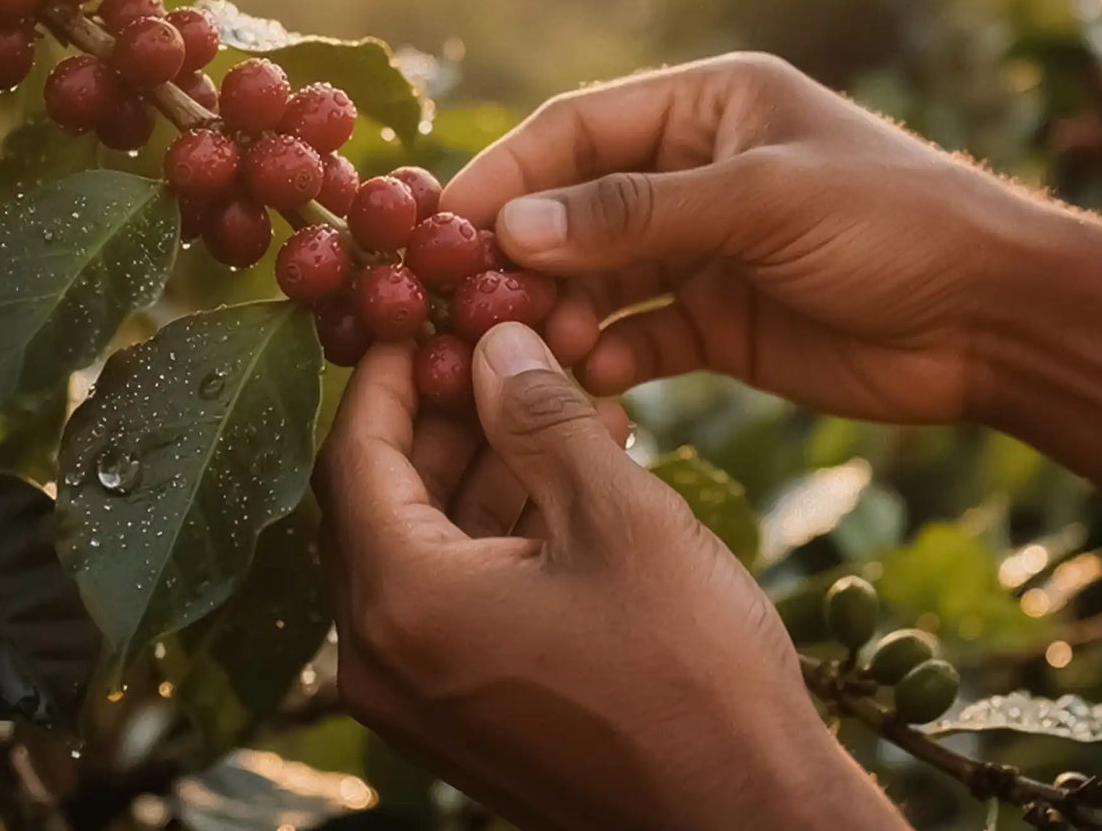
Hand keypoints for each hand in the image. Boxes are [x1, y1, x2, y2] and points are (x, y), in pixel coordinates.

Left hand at [315, 323, 904, 830]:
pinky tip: (572, 473)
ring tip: (560, 402)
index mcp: (403, 604)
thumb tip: (491, 343)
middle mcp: (386, 658)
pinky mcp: (468, 710)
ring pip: (429, 544)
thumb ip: (538, 416)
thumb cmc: (689, 669)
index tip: (420, 320)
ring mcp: (424, 694)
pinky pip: (460, 593)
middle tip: (500, 353)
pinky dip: (504, 529)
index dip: (386, 377)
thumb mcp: (616, 515)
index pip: (354, 457)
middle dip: (444, 417)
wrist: (747, 820)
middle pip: (385, 499)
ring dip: (486, 468)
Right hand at [443, 53, 1028, 425]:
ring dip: (559, 315)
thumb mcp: (763, 199)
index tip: (442, 226)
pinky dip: (608, 359)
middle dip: (524, 256)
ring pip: (598, 280)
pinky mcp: (714, 323)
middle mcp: (691, 175)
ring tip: (529, 353)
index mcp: (703, 108)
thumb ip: (636, 214)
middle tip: (467, 306)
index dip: (507, 174)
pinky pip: (638, 337)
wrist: (994, 319)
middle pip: (574, 210)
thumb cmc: (892, 222)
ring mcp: (700, 252)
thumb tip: (515, 228)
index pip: (576, 130)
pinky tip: (590, 381)